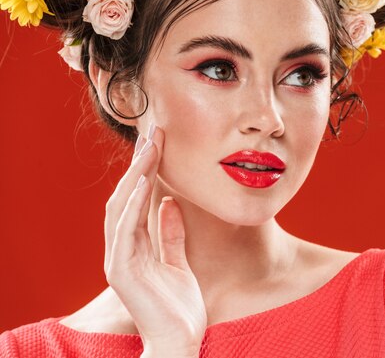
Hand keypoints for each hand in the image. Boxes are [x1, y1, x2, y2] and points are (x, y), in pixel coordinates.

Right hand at [104, 123, 206, 355]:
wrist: (181, 340)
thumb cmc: (179, 307)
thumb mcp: (179, 262)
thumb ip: (170, 234)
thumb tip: (169, 204)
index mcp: (133, 246)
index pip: (136, 199)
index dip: (146, 170)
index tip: (159, 142)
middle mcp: (121, 249)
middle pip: (125, 197)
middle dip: (139, 164)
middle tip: (154, 133)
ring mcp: (118, 259)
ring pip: (121, 208)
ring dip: (135, 176)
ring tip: (150, 148)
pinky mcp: (121, 271)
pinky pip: (125, 231)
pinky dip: (133, 205)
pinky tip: (144, 183)